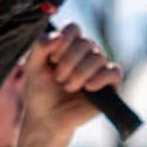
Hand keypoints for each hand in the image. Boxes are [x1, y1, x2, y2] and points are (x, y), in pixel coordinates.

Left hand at [20, 21, 122, 143]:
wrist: (48, 118)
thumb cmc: (40, 91)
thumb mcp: (33, 66)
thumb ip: (40, 46)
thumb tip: (59, 35)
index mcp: (69, 45)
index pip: (73, 28)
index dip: (64, 41)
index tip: (52, 59)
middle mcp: (87, 53)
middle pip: (86, 42)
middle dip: (69, 62)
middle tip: (58, 79)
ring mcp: (99, 67)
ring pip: (98, 57)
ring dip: (80, 73)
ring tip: (69, 87)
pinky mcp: (110, 84)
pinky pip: (114, 72)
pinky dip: (100, 78)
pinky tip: (88, 87)